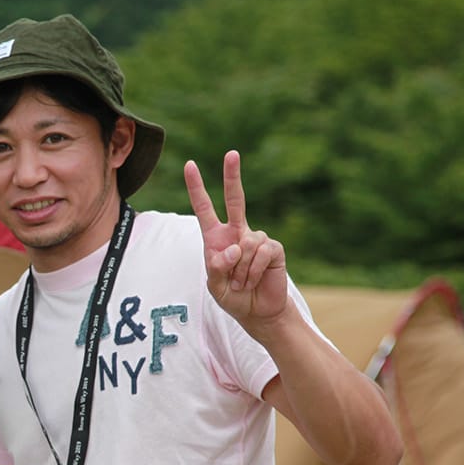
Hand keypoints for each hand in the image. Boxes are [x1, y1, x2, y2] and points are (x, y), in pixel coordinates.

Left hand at [184, 151, 289, 330]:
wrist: (257, 311)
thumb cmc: (232, 296)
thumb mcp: (215, 286)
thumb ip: (216, 268)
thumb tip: (232, 248)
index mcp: (216, 238)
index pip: (204, 208)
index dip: (197, 188)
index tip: (190, 165)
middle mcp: (237, 232)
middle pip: (235, 199)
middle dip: (232, 176)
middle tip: (231, 153)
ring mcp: (256, 238)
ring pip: (246, 243)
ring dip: (240, 269)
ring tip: (241, 283)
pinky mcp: (273, 248)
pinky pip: (260, 253)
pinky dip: (253, 271)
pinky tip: (253, 280)